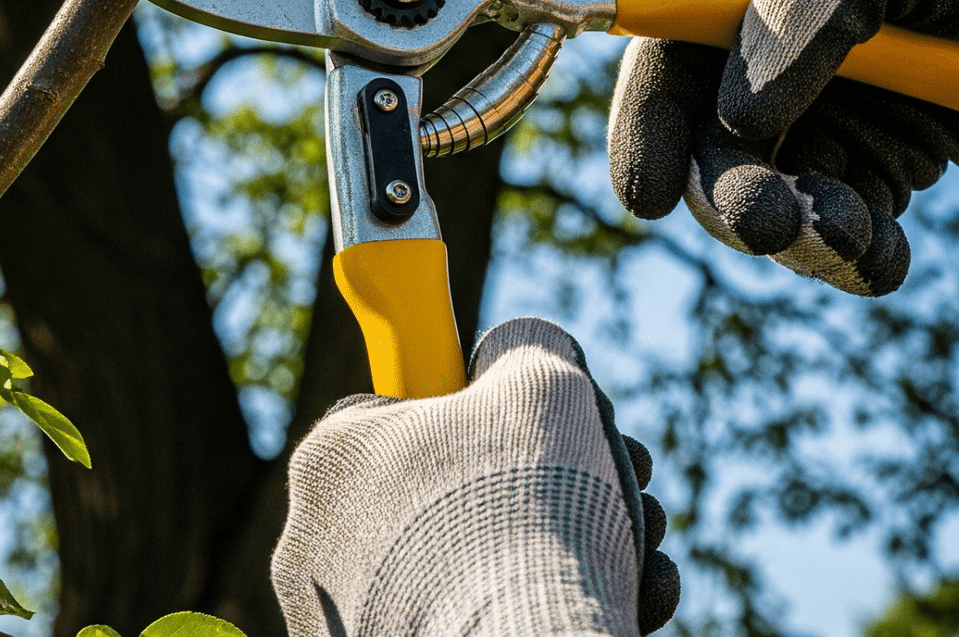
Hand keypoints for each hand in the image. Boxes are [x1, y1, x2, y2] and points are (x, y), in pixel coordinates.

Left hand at [272, 317, 679, 636]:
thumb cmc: (524, 506)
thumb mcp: (540, 380)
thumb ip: (525, 348)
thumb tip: (520, 350)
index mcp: (332, 458)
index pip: (406, 409)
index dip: (489, 408)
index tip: (550, 424)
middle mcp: (318, 545)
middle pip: (452, 491)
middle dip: (548, 483)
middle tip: (623, 483)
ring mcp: (349, 620)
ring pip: (473, 564)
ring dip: (565, 543)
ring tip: (639, 543)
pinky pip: (476, 621)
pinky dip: (543, 604)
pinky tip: (627, 597)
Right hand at [609, 0, 958, 295]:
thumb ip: (801, 15)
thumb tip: (735, 116)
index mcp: (751, 4)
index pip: (667, 67)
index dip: (645, 129)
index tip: (648, 195)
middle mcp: (774, 73)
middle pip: (711, 156)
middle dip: (733, 199)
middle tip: (774, 225)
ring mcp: (827, 127)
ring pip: (774, 208)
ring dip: (804, 237)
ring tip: (863, 237)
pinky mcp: (879, 174)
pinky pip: (843, 237)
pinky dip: (857, 259)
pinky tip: (889, 258)